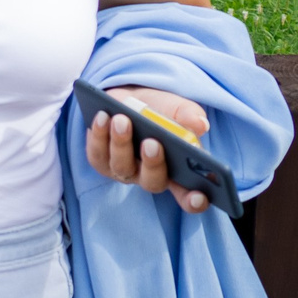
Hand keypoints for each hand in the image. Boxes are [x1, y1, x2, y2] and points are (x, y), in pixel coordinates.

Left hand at [88, 86, 213, 211]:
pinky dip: (99, 135)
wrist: (129, 97)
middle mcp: (150, 177)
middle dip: (153, 163)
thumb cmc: (161, 110)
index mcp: (178, 172)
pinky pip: (97, 153)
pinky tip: (103, 117)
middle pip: (153, 182)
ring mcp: (124, 170)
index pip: (189, 195)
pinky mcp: (100, 160)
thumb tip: (200, 124)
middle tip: (152, 143)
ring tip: (122, 120)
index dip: (195, 200)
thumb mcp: (177, 109)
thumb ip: (189, 116)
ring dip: (121, 143)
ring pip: (122, 166)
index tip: (200, 196)